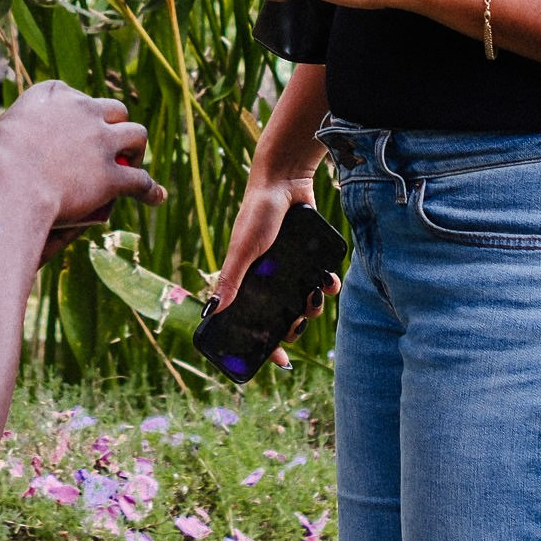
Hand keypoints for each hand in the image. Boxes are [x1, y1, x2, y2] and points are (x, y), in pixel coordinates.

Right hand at [0, 79, 166, 228]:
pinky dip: (149, 189)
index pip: (72, 95)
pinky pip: (140, 180)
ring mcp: (102, 141)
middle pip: (113, 109)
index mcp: (52, 95)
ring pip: (136, 134)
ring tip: (132, 163)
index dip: (76, 111)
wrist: (8, 185)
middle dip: (115, 124)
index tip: (74, 125)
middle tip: (109, 144)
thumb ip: (6, 134)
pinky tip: (155, 196)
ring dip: (136, 148)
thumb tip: (3, 144)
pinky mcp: (112, 175)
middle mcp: (83, 110)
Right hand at [209, 173, 339, 368]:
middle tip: (301, 321)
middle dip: (294, 324)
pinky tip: (330, 280)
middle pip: (282, 314)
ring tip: (318, 296)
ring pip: (304, 299)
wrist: (285, 180)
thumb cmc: (257, 214)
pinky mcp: (309, 254)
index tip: (279, 360)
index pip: (253, 320)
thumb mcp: (243, 249)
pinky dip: (327, 284)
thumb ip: (229, 278)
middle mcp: (269, 276)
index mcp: (248, 279)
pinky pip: (320, 278)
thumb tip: (211, 311)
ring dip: (314, 304)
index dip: (265, 342)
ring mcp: (291, 266)